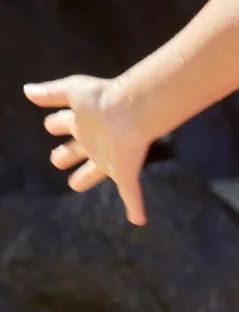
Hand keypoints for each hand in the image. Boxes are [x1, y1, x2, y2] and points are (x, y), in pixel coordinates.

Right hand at [23, 75, 150, 224]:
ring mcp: (111, 158)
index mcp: (83, 122)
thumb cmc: (103, 100)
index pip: (61, 124)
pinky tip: (139, 220)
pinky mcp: (126, 172)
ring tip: (77, 183)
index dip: (56, 123)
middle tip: (60, 157)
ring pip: (93, 173)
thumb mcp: (73, 91)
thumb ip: (50, 93)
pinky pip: (130, 194)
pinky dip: (134, 207)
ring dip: (85, 177)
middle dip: (65, 155)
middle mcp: (95, 141)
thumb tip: (26, 90)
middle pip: (74, 152)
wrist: (132, 110)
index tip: (54, 123)